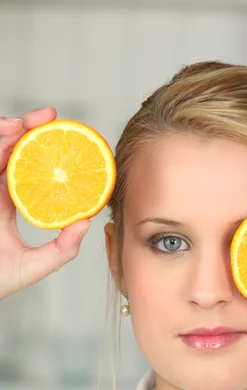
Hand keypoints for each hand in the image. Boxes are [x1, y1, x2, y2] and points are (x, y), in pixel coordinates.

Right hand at [0, 108, 90, 301]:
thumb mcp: (37, 265)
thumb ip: (63, 249)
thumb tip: (87, 223)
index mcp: (7, 205)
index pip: (24, 169)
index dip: (40, 150)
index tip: (62, 136)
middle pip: (7, 151)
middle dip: (25, 128)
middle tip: (48, 116)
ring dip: (5, 131)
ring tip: (25, 123)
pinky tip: (7, 137)